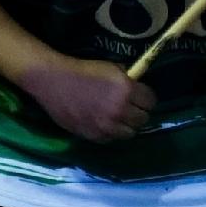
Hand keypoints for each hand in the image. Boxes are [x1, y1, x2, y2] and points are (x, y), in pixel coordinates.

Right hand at [24, 55, 155, 142]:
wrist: (54, 82)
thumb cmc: (83, 70)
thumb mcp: (111, 67)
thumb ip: (127, 79)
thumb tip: (137, 86)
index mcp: (126, 90)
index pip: (151, 101)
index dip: (146, 97)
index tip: (141, 96)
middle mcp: (120, 111)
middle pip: (143, 119)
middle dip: (139, 111)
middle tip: (131, 107)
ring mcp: (107, 126)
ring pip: (130, 133)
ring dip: (127, 125)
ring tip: (119, 118)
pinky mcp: (94, 136)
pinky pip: (112, 139)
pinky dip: (111, 132)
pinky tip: (104, 123)